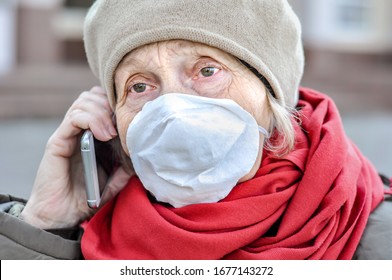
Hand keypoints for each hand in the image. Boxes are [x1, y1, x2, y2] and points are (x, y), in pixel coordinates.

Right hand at [21, 87, 130, 228]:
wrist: (63, 215)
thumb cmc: (87, 197)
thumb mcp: (116, 179)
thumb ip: (127, 166)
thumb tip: (144, 153)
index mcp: (92, 134)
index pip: (103, 101)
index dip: (117, 102)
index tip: (132, 115)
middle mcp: (79, 130)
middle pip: (93, 95)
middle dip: (110, 102)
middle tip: (122, 120)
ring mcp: (68, 134)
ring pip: (84, 102)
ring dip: (103, 111)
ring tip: (114, 132)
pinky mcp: (58, 141)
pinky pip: (74, 118)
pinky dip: (92, 120)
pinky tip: (105, 135)